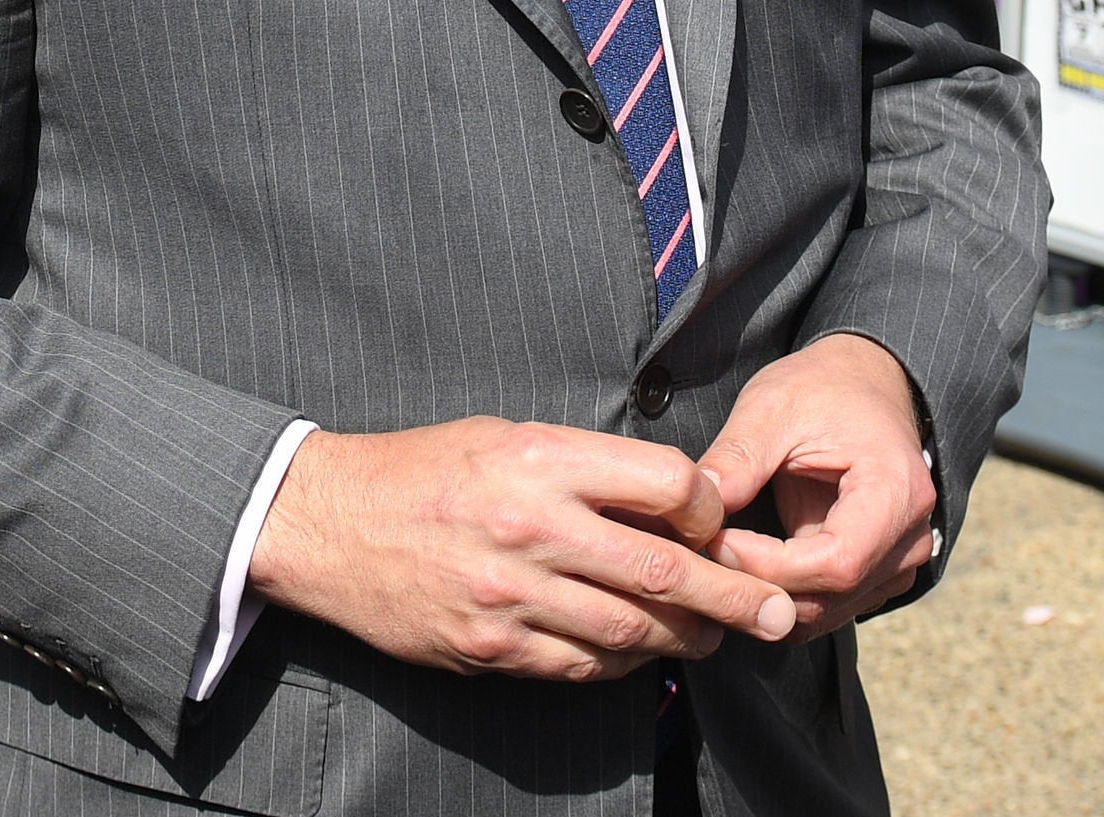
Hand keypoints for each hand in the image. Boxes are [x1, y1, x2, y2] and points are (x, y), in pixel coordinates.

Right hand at [246, 417, 793, 680]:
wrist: (325, 523)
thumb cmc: (422, 470)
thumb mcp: (505, 435)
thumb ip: (583, 466)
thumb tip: (667, 501)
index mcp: (540, 458)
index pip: (665, 484)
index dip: (709, 509)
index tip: (718, 523)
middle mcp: (532, 526)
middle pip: (665, 572)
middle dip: (734, 598)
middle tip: (778, 613)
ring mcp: (510, 594)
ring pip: (632, 633)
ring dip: (686, 640)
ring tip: (712, 638)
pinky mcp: (491, 647)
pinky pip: (583, 667)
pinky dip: (624, 664)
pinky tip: (639, 654)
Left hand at [697, 333, 937, 642]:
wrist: (864, 386)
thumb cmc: (823, 390)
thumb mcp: (774, 406)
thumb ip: (739, 456)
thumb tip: (698, 503)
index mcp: (897, 493)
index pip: (837, 562)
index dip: (770, 565)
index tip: (717, 539)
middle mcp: (910, 540)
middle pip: (829, 596)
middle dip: (757, 583)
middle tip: (703, 551)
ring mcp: (898, 564)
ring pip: (823, 612)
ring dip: (763, 595)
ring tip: (717, 556)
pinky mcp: (876, 575)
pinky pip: (824, 606)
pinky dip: (778, 595)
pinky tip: (742, 565)